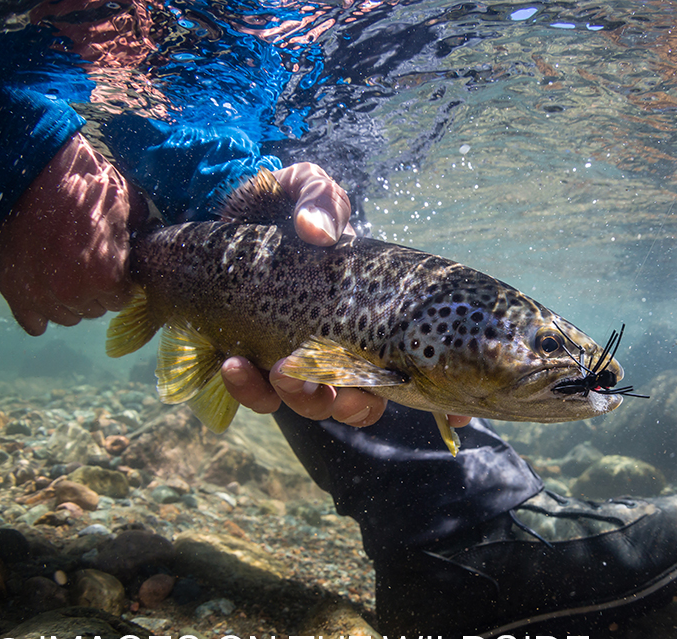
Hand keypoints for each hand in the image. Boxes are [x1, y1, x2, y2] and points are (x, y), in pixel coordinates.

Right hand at [0, 133, 146, 334]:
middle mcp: (72, 293)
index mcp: (106, 278)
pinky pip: (33, 322)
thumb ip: (139, 242)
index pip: (119, 301)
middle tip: (84, 262)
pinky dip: (38, 312)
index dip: (116, 282)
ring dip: (67, 299)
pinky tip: (43, 295)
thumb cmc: (87, 187)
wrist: (34, 171)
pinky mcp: (13, 290)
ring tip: (62, 270)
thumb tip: (153, 248)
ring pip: (66, 316)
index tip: (110, 266)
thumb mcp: (129, 211)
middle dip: (93, 290)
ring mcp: (40, 294)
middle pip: (93, 309)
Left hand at [220, 163, 471, 429]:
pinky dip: (250, 388)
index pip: (412, 360)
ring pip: (313, 405)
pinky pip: (258, 395)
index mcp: (368, 311)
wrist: (216, 209)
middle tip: (340, 389)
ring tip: (281, 370)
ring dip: (302, 399)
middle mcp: (338, 344)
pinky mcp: (251, 362)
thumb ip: (320, 199)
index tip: (460, 413)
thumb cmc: (275, 203)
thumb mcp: (305, 187)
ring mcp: (296, 357)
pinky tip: (235, 362)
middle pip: (364, 400)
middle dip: (357, 405)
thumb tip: (321, 234)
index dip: (440, 396)